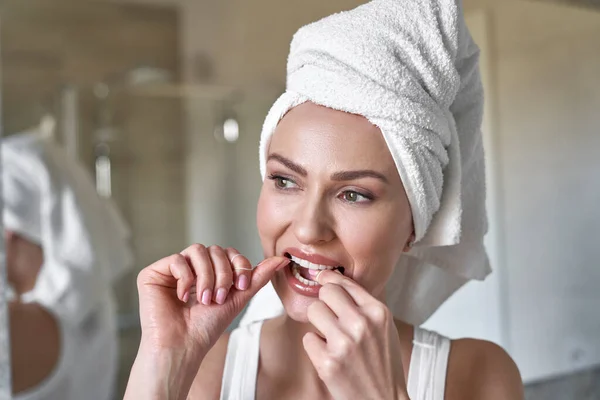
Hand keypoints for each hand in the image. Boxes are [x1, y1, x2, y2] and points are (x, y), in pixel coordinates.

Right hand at [137, 244, 289, 355]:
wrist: (183, 346)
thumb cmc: (206, 327)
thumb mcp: (238, 298)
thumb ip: (257, 277)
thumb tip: (281, 260)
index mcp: (210, 271)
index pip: (228, 252)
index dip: (238, 264)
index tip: (242, 285)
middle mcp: (191, 267)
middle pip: (214, 249)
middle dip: (223, 273)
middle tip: (220, 297)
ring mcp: (172, 269)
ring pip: (197, 250)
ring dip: (206, 276)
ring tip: (205, 299)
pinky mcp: (153, 273)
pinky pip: (176, 259)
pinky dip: (185, 278)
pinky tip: (183, 297)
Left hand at [303, 270, 408, 399]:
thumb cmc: (383, 364)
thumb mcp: (384, 327)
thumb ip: (363, 304)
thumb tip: (332, 280)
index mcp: (378, 312)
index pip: (344, 282)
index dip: (329, 280)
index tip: (322, 278)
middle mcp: (362, 324)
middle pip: (325, 292)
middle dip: (324, 302)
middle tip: (330, 317)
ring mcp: (344, 343)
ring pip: (314, 311)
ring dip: (318, 323)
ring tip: (331, 337)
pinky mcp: (328, 362)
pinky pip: (308, 338)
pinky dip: (315, 347)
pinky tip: (330, 356)